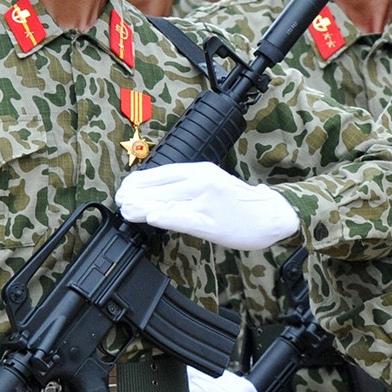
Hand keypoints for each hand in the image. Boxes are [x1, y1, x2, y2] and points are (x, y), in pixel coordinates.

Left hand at [116, 161, 299, 249]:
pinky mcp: (212, 221)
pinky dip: (166, 217)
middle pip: (159, 186)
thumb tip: (156, 194)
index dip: (138, 181)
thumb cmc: (241, 204)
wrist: (272, 215)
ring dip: (142, 207)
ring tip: (126, 210)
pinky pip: (184, 218)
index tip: (123, 190)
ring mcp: (206, 201)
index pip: (161, 172)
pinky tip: (152, 219)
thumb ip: (188, 185)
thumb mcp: (213, 184)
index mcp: (201, 170)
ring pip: (166, 201)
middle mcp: (202, 181)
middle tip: (119, 202)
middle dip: (135, 194)